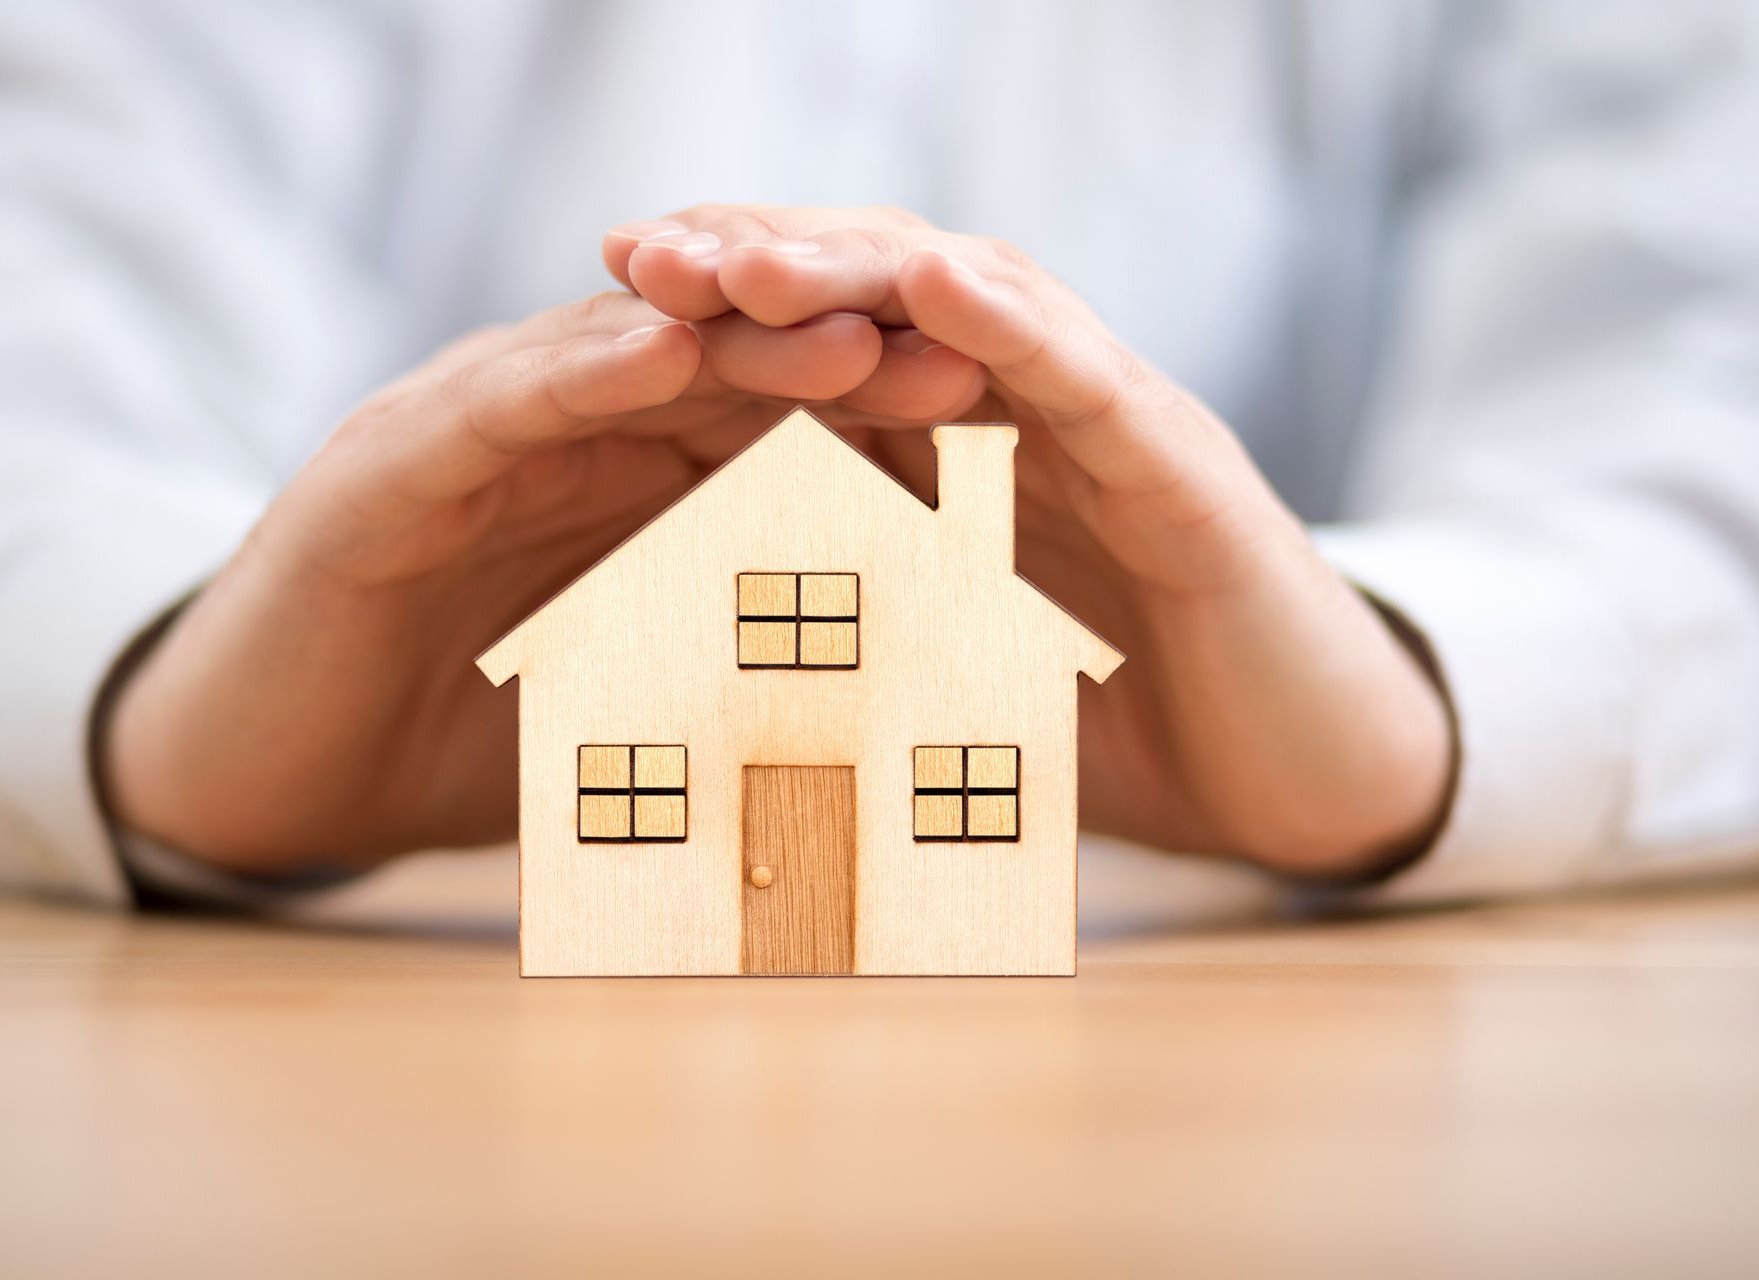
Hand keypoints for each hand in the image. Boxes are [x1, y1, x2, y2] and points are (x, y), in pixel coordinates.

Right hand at [101, 290, 985, 870]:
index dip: (892, 420)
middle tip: (975, 354)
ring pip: (617, 357)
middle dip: (847, 355)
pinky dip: (572, 371)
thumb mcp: (627, 717)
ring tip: (851, 332)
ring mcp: (467, 433)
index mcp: (626, 483)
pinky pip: (489, 401)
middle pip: (721, 368)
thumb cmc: (459, 750)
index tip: (1012, 429)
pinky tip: (656, 351)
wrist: (268, 777)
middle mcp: (558, 434)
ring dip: (734, 341)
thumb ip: (737, 693)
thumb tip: (902, 747)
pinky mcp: (382, 464)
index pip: (777, 426)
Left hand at [604, 205, 1453, 876]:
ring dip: (860, 268)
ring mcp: (1111, 429)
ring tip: (745, 257)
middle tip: (635, 254)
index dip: (718, 314)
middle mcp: (1030, 414)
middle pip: (885, 295)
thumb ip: (844, 642)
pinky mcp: (1187, 475)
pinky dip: (1017, 326)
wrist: (1302, 785)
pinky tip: (937, 283)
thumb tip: (680, 684)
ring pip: (979, 307)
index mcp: (962, 453)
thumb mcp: (943, 681)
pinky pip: (1093, 381)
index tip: (601, 300)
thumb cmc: (1117, 738)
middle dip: (761, 263)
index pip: (830, 345)